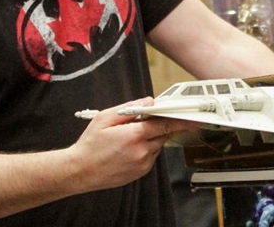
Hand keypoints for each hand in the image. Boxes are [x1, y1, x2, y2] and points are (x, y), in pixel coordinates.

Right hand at [70, 97, 198, 191]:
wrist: (80, 171)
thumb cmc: (90, 144)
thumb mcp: (106, 118)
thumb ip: (130, 107)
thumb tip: (149, 102)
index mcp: (134, 136)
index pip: (164, 124)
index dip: (179, 120)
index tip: (193, 118)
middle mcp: (142, 151)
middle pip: (162, 134)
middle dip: (157, 126)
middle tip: (142, 122)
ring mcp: (142, 164)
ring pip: (157, 145)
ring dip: (151, 138)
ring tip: (128, 137)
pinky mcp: (141, 173)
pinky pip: (151, 156)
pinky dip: (146, 149)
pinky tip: (128, 148)